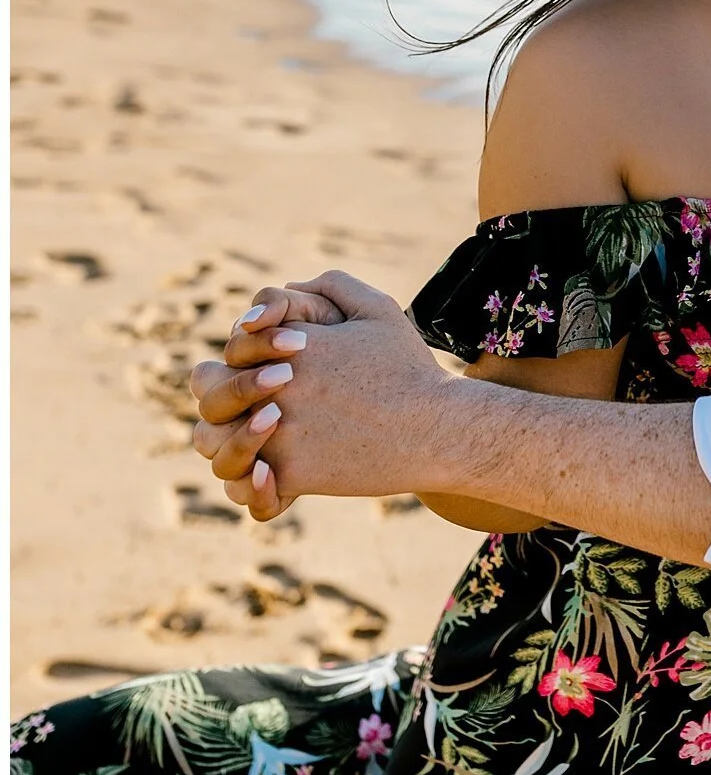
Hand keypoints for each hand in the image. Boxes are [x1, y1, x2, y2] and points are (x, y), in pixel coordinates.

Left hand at [191, 273, 457, 522]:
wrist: (436, 427)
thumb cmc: (407, 366)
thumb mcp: (376, 307)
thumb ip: (329, 285)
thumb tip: (289, 287)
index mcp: (290, 346)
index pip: (231, 346)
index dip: (236, 353)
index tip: (253, 362)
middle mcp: (276, 389)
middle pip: (210, 394)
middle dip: (218, 394)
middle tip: (241, 403)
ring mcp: (280, 435)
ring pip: (216, 446)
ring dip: (227, 443)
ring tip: (253, 442)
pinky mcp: (293, 476)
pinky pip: (247, 489)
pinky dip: (254, 488)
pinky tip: (271, 477)